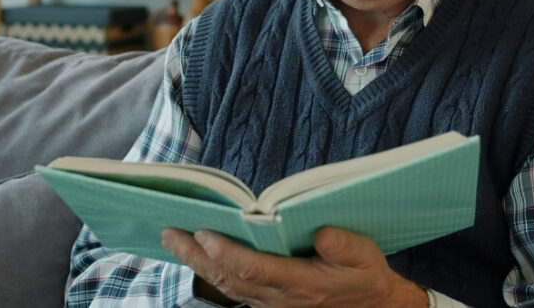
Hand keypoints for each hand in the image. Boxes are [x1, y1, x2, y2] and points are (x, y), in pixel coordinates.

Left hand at [161, 226, 427, 306]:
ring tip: (172, 238)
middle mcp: (281, 298)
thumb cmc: (363, 276)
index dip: (227, 253)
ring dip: (197, 263)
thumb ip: (344, 245)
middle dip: (197, 256)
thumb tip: (322, 233)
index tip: (205, 233)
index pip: (256, 270)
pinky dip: (210, 271)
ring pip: (226, 286)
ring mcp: (271, 304)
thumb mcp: (364, 256)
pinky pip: (232, 289)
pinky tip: (196, 253)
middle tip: (169, 233)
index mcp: (303, 285)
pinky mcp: (267, 302)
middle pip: (230, 279)